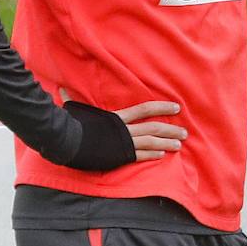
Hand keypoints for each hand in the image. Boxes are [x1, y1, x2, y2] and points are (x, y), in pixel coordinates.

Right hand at [61, 88, 185, 161]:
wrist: (66, 143)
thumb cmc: (70, 126)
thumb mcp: (75, 111)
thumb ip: (72, 100)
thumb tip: (61, 89)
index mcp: (117, 117)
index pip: (144, 108)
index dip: (162, 107)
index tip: (177, 107)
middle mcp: (123, 129)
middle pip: (153, 127)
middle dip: (171, 129)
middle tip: (184, 132)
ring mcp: (123, 143)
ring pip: (151, 142)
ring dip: (167, 143)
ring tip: (179, 145)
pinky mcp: (119, 156)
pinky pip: (140, 155)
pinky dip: (152, 155)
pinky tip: (162, 155)